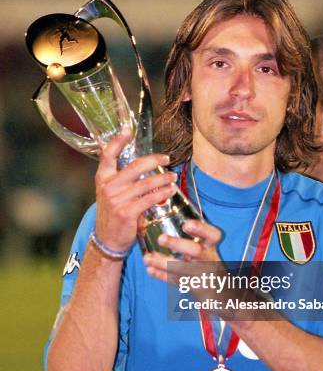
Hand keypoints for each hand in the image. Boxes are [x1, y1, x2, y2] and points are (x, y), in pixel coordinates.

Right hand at [95, 130, 177, 251]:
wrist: (107, 239)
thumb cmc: (112, 214)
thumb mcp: (110, 193)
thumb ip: (122, 180)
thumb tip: (145, 166)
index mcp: (102, 178)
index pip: (107, 155)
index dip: (117, 141)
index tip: (127, 130)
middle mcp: (108, 187)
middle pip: (135, 166)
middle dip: (154, 160)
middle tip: (166, 158)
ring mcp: (117, 199)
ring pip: (146, 183)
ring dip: (163, 178)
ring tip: (173, 177)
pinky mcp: (127, 212)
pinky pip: (149, 198)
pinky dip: (162, 193)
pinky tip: (170, 190)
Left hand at [143, 218, 222, 283]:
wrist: (218, 288)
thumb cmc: (206, 259)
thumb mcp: (206, 245)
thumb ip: (193, 233)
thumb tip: (167, 209)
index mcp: (211, 245)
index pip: (213, 235)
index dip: (201, 229)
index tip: (186, 224)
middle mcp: (208, 258)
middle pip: (196, 251)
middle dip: (178, 244)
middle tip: (161, 238)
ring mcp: (201, 274)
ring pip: (183, 269)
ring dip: (163, 263)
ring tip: (147, 258)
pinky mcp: (193, 286)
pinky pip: (176, 281)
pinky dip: (162, 276)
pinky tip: (150, 270)